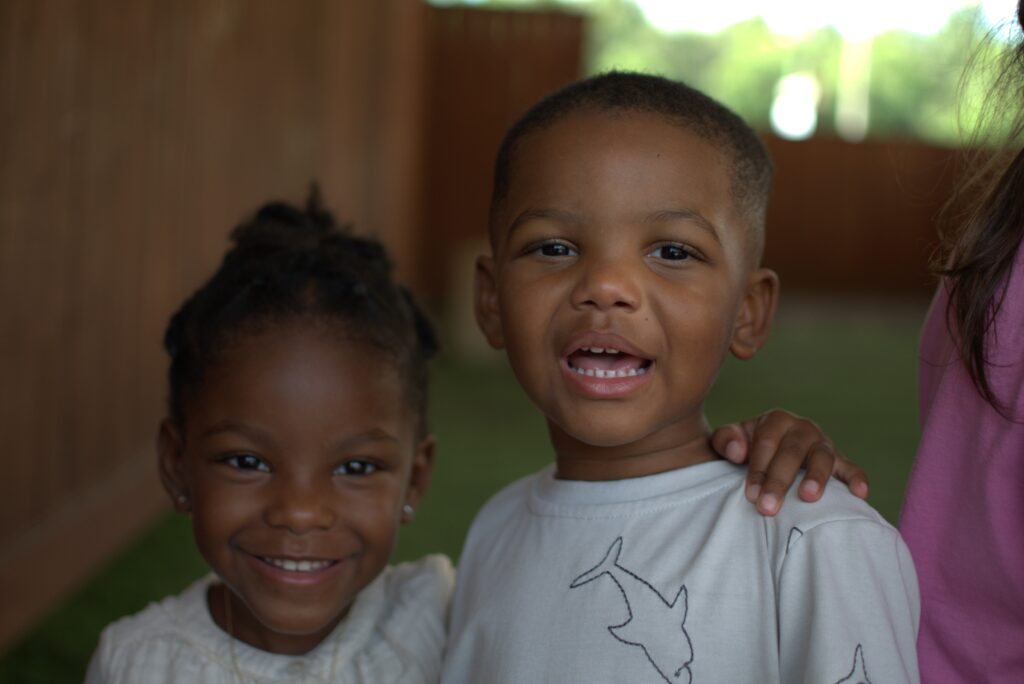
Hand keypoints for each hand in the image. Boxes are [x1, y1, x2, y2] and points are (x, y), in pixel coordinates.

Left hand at [710, 409, 867, 515]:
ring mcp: (823, 444)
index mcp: (776, 420)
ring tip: (808, 497)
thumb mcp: (730, 442)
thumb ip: (726, 440)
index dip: (757, 470)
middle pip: (792, 453)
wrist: (767, 452)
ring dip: (816, 477)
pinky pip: (851, 468)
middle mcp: (802, 428)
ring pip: (822, 458)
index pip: (766, 445)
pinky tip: (860, 494)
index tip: (750, 495)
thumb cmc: (746, 449)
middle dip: (779, 481)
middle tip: (768, 507)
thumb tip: (739, 451)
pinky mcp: (839, 461)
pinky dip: (856, 479)